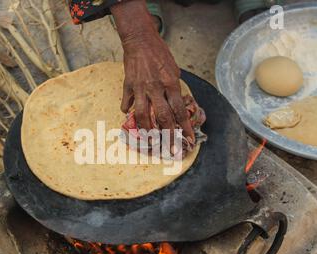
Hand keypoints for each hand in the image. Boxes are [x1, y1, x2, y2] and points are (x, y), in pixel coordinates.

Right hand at [110, 0, 194, 145]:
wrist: (140, 40)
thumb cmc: (160, 54)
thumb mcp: (174, 70)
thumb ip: (174, 89)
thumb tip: (175, 106)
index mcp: (171, 83)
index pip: (180, 110)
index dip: (185, 127)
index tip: (188, 139)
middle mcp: (157, 88)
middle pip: (164, 117)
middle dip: (169, 136)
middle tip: (171, 150)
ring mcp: (140, 88)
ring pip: (143, 115)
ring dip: (147, 131)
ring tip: (150, 141)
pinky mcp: (128, 85)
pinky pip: (127, 103)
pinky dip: (127, 110)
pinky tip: (128, 115)